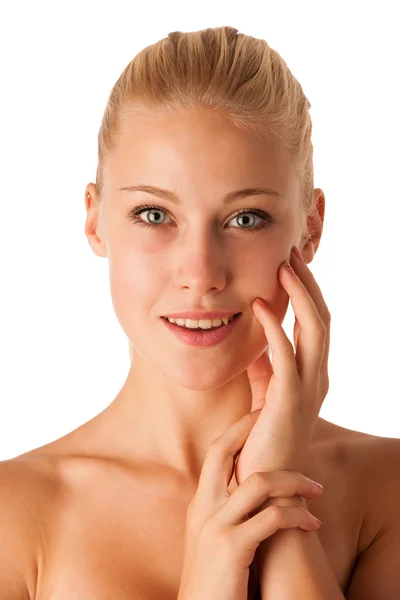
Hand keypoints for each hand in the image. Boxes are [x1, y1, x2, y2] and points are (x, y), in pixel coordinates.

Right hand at [178, 410, 322, 599]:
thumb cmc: (214, 578)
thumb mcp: (212, 538)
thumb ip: (225, 511)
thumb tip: (252, 489)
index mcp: (200, 503)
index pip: (215, 452)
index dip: (237, 429)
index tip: (259, 417)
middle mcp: (203, 507)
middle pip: (223, 450)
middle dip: (250, 428)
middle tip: (277, 420)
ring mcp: (216, 525)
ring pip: (259, 482)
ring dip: (294, 481)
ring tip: (315, 489)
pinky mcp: (232, 548)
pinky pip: (273, 518)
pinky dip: (298, 516)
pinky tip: (311, 523)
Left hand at [235, 246, 330, 487]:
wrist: (264, 483)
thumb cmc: (261, 439)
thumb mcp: (265, 394)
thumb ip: (266, 367)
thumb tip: (257, 340)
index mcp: (312, 374)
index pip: (316, 323)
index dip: (307, 292)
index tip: (290, 264)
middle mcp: (318, 378)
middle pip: (322, 319)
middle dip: (308, 283)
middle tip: (292, 252)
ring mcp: (308, 389)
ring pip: (315, 330)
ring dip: (300, 295)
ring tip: (283, 266)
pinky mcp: (289, 401)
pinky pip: (286, 356)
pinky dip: (273, 328)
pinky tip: (257, 306)